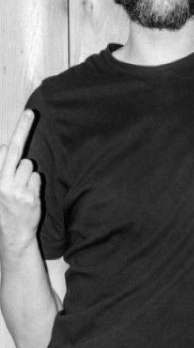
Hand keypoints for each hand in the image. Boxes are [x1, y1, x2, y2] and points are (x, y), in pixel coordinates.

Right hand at [0, 111, 40, 257]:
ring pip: (28, 165)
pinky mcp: (29, 196)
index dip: (13, 138)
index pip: (2, 151)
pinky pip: (36, 177)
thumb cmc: (5, 207)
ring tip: (21, 189)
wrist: (13, 234)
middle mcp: (1, 183)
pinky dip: (34, 183)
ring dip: (27, 173)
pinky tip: (28, 195)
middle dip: (22, 129)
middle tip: (31, 112)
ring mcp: (15, 189)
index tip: (26, 116)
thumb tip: (4, 145)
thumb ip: (2, 168)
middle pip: (13, 149)